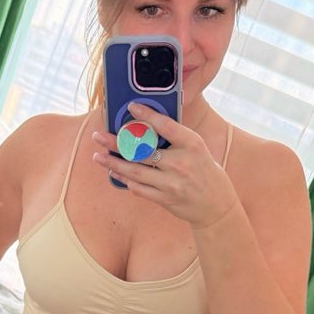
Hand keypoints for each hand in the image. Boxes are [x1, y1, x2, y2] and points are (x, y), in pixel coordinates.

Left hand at [92, 102, 235, 228]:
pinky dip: (124, 179)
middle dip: (116, 143)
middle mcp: (181, 163)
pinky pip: (138, 188)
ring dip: (113, 163)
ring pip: (135, 171)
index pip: (166, 125)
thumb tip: (147, 124)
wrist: (215, 205)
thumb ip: (176, 138)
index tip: (131, 107)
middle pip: (142, 151)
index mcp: (192, 145)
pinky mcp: (165, 199)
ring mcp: (172, 183)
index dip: (147, 115)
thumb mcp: (197, 149)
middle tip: (98, 136)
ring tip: (98, 156)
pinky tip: (114, 171)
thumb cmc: (204, 171)